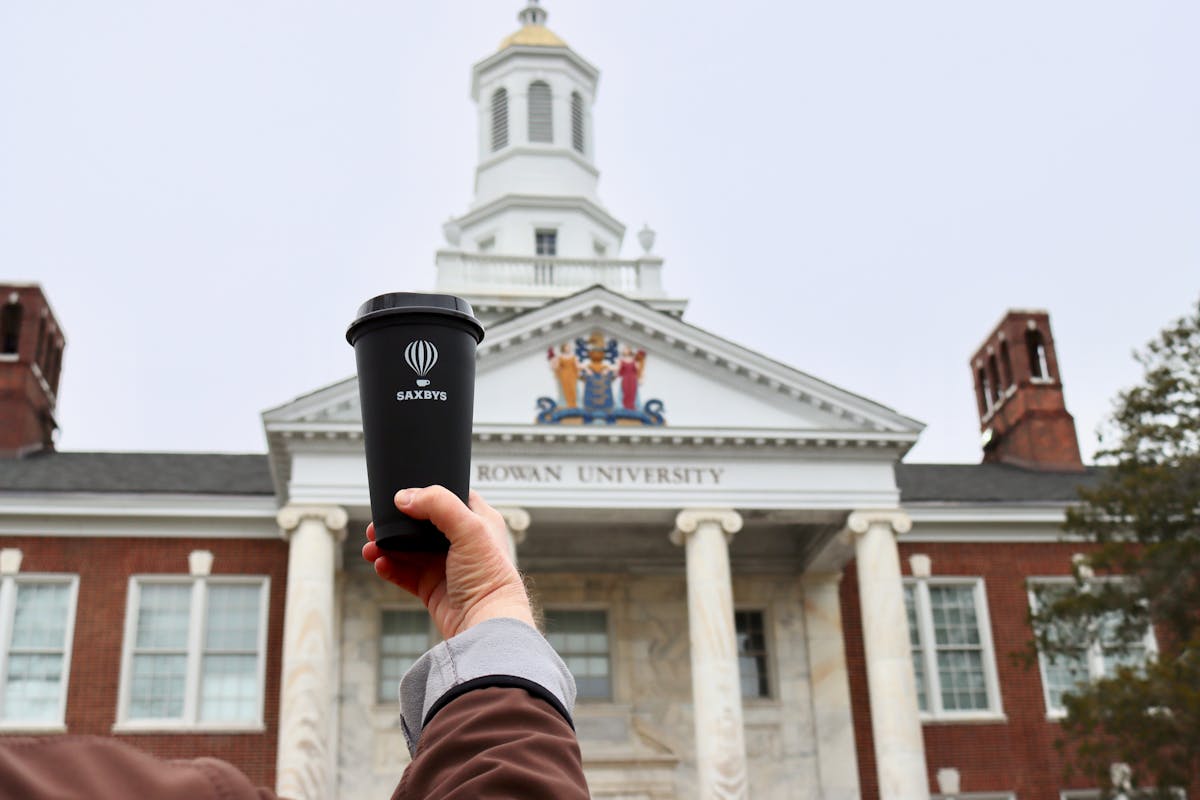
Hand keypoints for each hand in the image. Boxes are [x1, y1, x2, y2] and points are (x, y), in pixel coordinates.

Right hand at [361, 486, 534, 639]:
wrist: (485, 624)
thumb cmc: (489, 577)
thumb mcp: (470, 528)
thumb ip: (438, 505)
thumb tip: (404, 498)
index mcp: (479, 521)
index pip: (450, 497)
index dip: (427, 494)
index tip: (401, 495)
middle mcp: (463, 543)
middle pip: (422, 525)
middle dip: (397, 524)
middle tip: (375, 525)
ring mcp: (446, 567)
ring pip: (409, 550)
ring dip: (387, 547)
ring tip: (370, 547)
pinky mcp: (434, 589)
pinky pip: (405, 575)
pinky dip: (390, 568)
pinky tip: (380, 564)